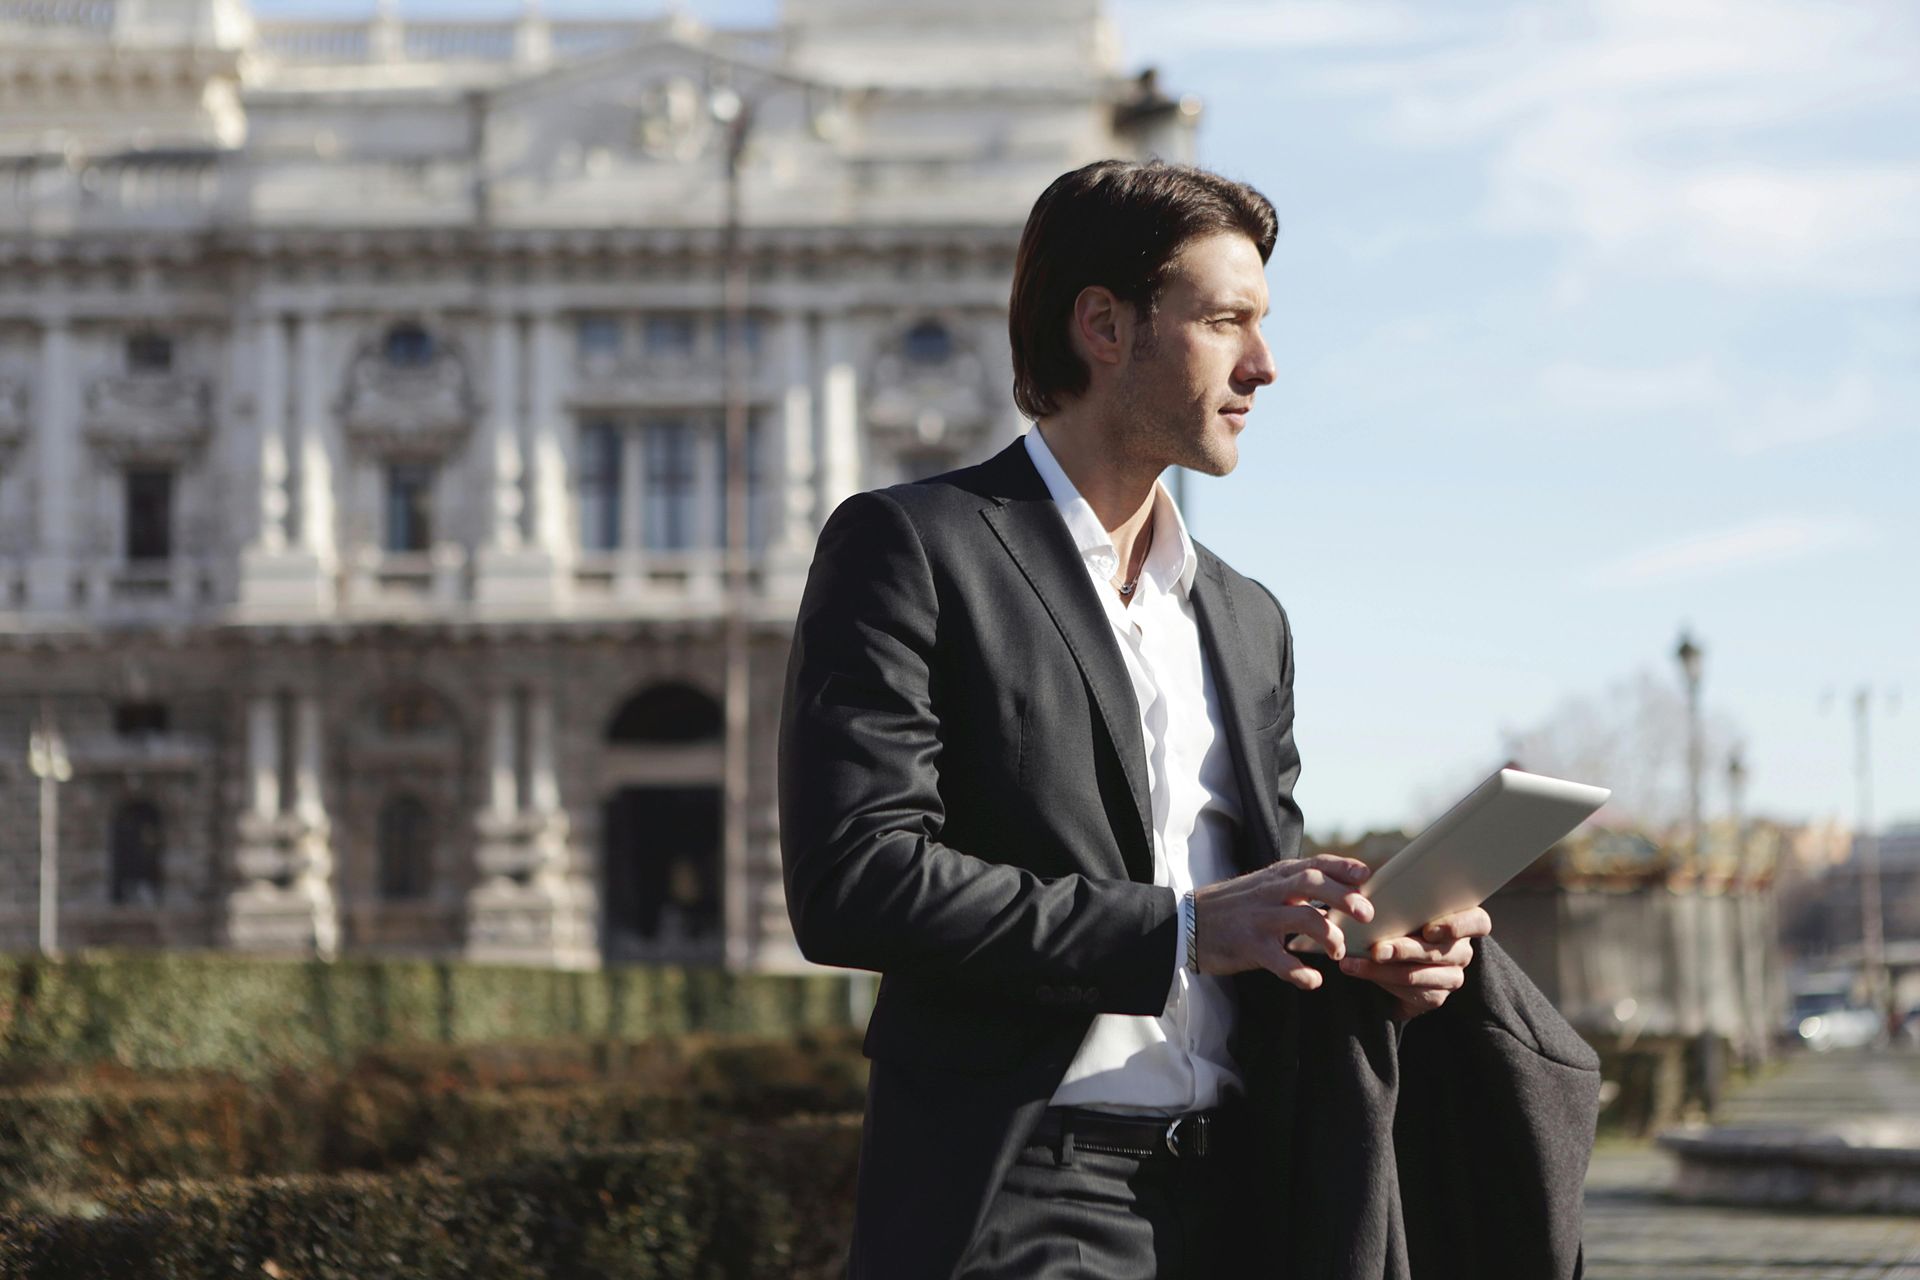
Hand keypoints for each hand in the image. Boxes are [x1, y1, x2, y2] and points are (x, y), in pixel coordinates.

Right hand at [1193, 856, 1373, 989]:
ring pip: (1303, 918)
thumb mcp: (1262, 887)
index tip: (1366, 875)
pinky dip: (1300, 973)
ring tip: (1337, 953)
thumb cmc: (1233, 908)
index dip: (1342, 867)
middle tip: (1366, 915)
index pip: (1314, 863)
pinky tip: (1313, 981)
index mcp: (1276, 877)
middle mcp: (1270, 893)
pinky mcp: (1248, 946)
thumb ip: (1294, 886)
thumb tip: (1338, 893)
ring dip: (1329, 935)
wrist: (1186, 924)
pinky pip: (1280, 960)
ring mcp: (1259, 918)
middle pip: (1313, 883)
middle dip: (1344, 897)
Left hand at [1336, 907, 1490, 1020]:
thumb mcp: (1406, 904)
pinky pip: (1409, 992)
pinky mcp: (1435, 997)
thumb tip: (1369, 885)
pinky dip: (1379, 980)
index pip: (1477, 922)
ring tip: (1355, 962)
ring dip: (1383, 970)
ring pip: (1419, 976)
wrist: (1396, 957)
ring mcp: (1452, 976)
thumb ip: (1402, 896)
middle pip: (1439, 952)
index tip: (1428, 930)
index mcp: (1464, 921)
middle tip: (1376, 949)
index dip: (1457, 926)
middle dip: (1404, 950)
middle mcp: (1462, 950)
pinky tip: (1357, 970)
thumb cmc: (1402, 918)